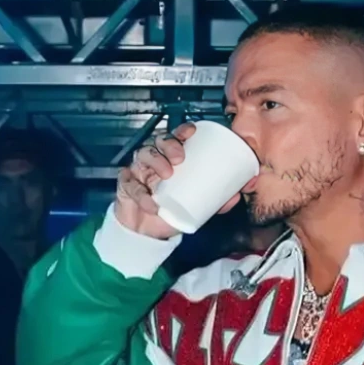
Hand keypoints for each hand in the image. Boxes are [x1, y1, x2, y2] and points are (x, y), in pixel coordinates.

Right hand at [115, 122, 240, 238]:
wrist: (148, 233)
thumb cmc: (170, 211)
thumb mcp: (196, 205)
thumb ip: (217, 201)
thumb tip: (237, 195)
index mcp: (171, 159)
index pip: (176, 137)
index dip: (182, 131)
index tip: (192, 132)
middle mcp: (154, 160)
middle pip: (159, 141)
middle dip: (169, 145)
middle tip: (180, 158)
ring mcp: (139, 171)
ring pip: (143, 155)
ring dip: (156, 161)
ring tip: (167, 174)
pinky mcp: (126, 186)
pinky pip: (131, 185)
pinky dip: (141, 194)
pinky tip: (151, 204)